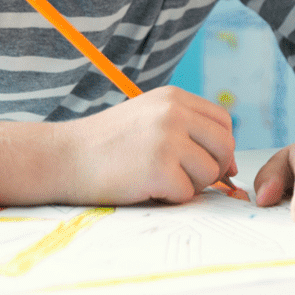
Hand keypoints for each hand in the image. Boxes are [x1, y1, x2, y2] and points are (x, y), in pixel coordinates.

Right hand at [57, 86, 237, 204]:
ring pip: (209, 173)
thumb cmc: (106, 144)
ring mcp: (167, 139)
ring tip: (158, 179)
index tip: (209, 163)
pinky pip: (187, 193)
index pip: (223, 121)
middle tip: (189, 179)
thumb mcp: (147, 118)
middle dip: (215, 169)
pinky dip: (169, 197)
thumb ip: (186, 129)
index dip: (221, 146)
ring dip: (190, 185)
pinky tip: (144, 187)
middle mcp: (173, 113)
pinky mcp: (159, 168)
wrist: (63, 157)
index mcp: (173, 97)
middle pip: (225, 146)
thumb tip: (231, 165)